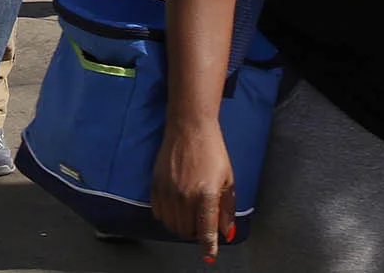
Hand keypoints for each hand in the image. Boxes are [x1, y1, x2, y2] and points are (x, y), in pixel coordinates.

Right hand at [152, 121, 235, 263]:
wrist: (189, 127)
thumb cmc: (212, 151)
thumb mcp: (228, 180)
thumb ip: (227, 209)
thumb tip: (226, 232)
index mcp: (206, 195)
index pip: (206, 232)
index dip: (208, 247)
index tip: (209, 256)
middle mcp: (185, 196)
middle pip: (187, 231)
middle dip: (196, 232)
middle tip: (202, 221)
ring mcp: (168, 191)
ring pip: (172, 225)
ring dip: (182, 225)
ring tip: (189, 212)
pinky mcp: (156, 185)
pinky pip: (159, 213)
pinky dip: (168, 216)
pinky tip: (176, 206)